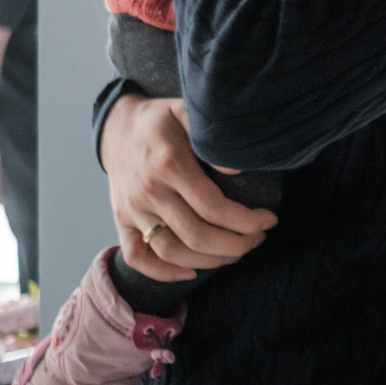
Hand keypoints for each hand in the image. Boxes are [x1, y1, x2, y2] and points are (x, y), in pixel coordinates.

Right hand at [100, 94, 277, 281]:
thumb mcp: (185, 111)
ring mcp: (132, 209)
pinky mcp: (121, 221)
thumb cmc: (160, 120)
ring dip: (208, 261)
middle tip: (257, 240)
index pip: (212, 206)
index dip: (245, 220)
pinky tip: (190, 274)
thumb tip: (236, 170)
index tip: (268, 221)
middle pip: (196, 235)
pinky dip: (162, 272)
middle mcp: (148, 191)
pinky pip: (136, 256)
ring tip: (235, 254)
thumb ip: (210, 135)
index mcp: (168, 164)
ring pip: (171, 251)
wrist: (117, 127)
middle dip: (235, 244)